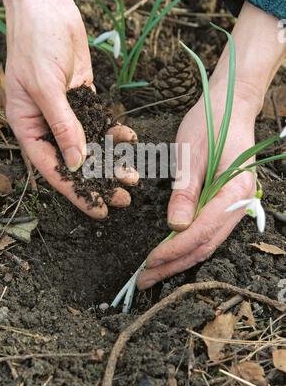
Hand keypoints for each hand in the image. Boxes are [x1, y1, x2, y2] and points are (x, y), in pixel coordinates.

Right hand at [0, 0, 137, 218]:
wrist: (49, 7)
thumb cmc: (36, 43)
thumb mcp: (46, 88)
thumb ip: (64, 127)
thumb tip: (77, 163)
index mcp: (28, 127)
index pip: (53, 169)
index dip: (76, 192)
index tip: (99, 210)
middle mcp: (48, 125)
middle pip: (76, 162)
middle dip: (100, 181)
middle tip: (124, 198)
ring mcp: (67, 113)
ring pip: (92, 145)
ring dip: (113, 160)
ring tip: (134, 176)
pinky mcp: (83, 99)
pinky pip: (101, 123)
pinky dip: (115, 132)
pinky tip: (129, 139)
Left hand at [138, 1, 285, 289]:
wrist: (230, 106)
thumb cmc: (212, 122)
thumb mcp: (190, 153)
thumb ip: (185, 191)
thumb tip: (176, 227)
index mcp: (236, 190)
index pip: (202, 231)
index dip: (174, 250)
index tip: (149, 262)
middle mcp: (241, 203)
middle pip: (206, 245)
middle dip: (174, 264)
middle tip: (145, 279)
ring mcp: (236, 204)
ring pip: (208, 242)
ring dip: (180, 259)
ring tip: (154, 272)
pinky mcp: (226, 202)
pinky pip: (208, 232)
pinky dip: (188, 246)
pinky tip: (171, 252)